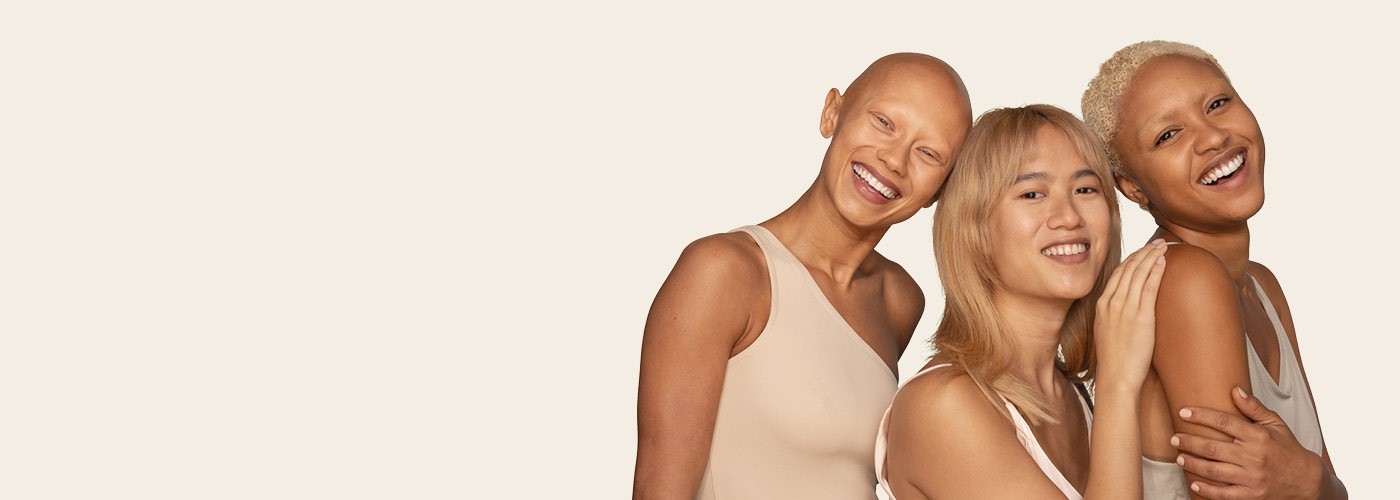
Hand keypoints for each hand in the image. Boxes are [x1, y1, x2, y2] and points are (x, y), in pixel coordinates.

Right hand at [1093, 239, 1167, 387]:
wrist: (1116, 378)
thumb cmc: (1114, 360)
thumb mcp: (1107, 332)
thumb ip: (1115, 316)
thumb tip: (1126, 310)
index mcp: (1102, 305)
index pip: (1116, 274)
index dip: (1131, 260)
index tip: (1142, 252)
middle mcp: (1111, 303)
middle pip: (1128, 269)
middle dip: (1143, 252)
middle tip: (1156, 242)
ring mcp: (1125, 309)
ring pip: (1138, 273)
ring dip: (1151, 256)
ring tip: (1163, 246)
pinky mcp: (1141, 317)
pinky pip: (1149, 287)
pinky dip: (1156, 271)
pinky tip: (1163, 262)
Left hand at [1172, 387, 1324, 499]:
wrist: (1307, 480)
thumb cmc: (1288, 449)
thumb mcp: (1276, 424)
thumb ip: (1254, 408)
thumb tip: (1234, 389)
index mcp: (1258, 436)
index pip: (1223, 422)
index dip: (1201, 415)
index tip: (1184, 412)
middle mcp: (1253, 457)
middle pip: (1212, 447)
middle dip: (1189, 442)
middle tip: (1175, 438)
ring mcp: (1252, 478)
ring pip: (1213, 470)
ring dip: (1193, 464)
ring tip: (1179, 458)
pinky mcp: (1251, 496)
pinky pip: (1224, 494)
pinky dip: (1207, 490)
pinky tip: (1194, 483)